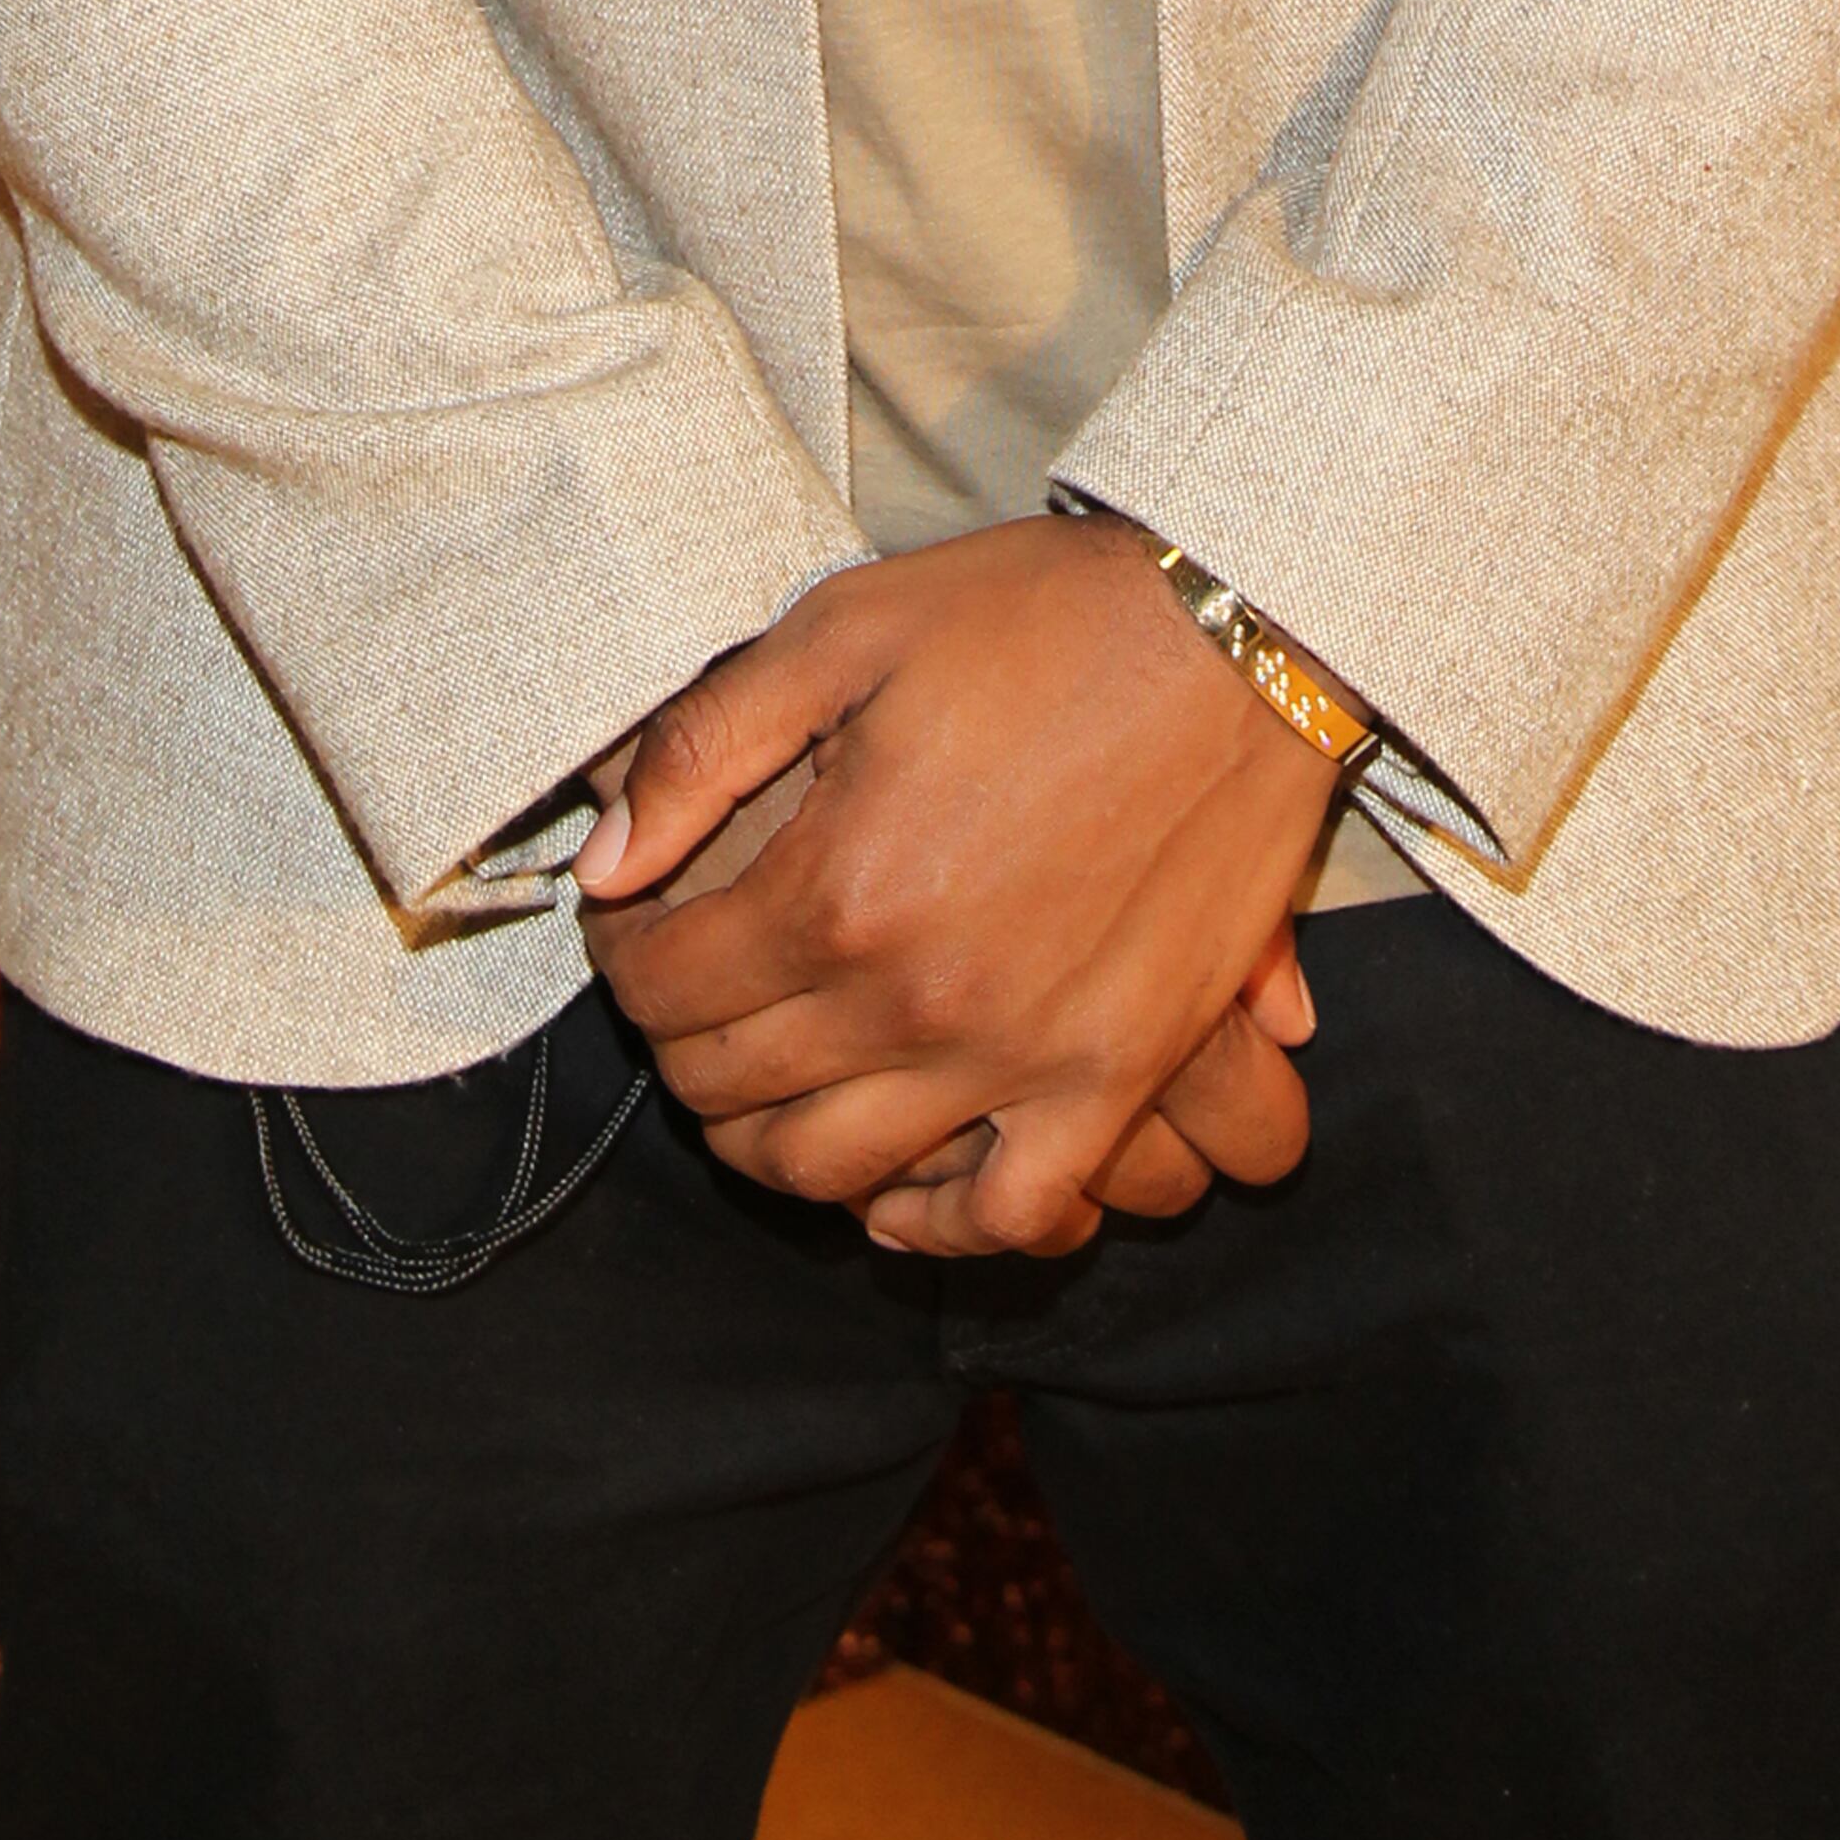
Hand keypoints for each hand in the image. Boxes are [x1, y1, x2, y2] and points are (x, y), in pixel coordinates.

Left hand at [575, 512, 1341, 1256]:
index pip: (665, 986)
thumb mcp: (844, 631)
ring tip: (764, 1083)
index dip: (622, 957)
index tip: (631, 921)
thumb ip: (704, 749)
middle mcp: (918, 1000)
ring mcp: (1024, 1057)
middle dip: (679, 1044)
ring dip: (769, 1143)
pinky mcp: (1117, 1078)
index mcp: (839, 887)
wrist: (1234, 631)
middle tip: (689, 989)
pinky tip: (899, 1182)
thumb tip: (605, 865)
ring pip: (838, 1173)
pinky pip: (1011, 1218)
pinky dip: (938, 1222)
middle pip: (731, 1088)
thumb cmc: (1037, 617)